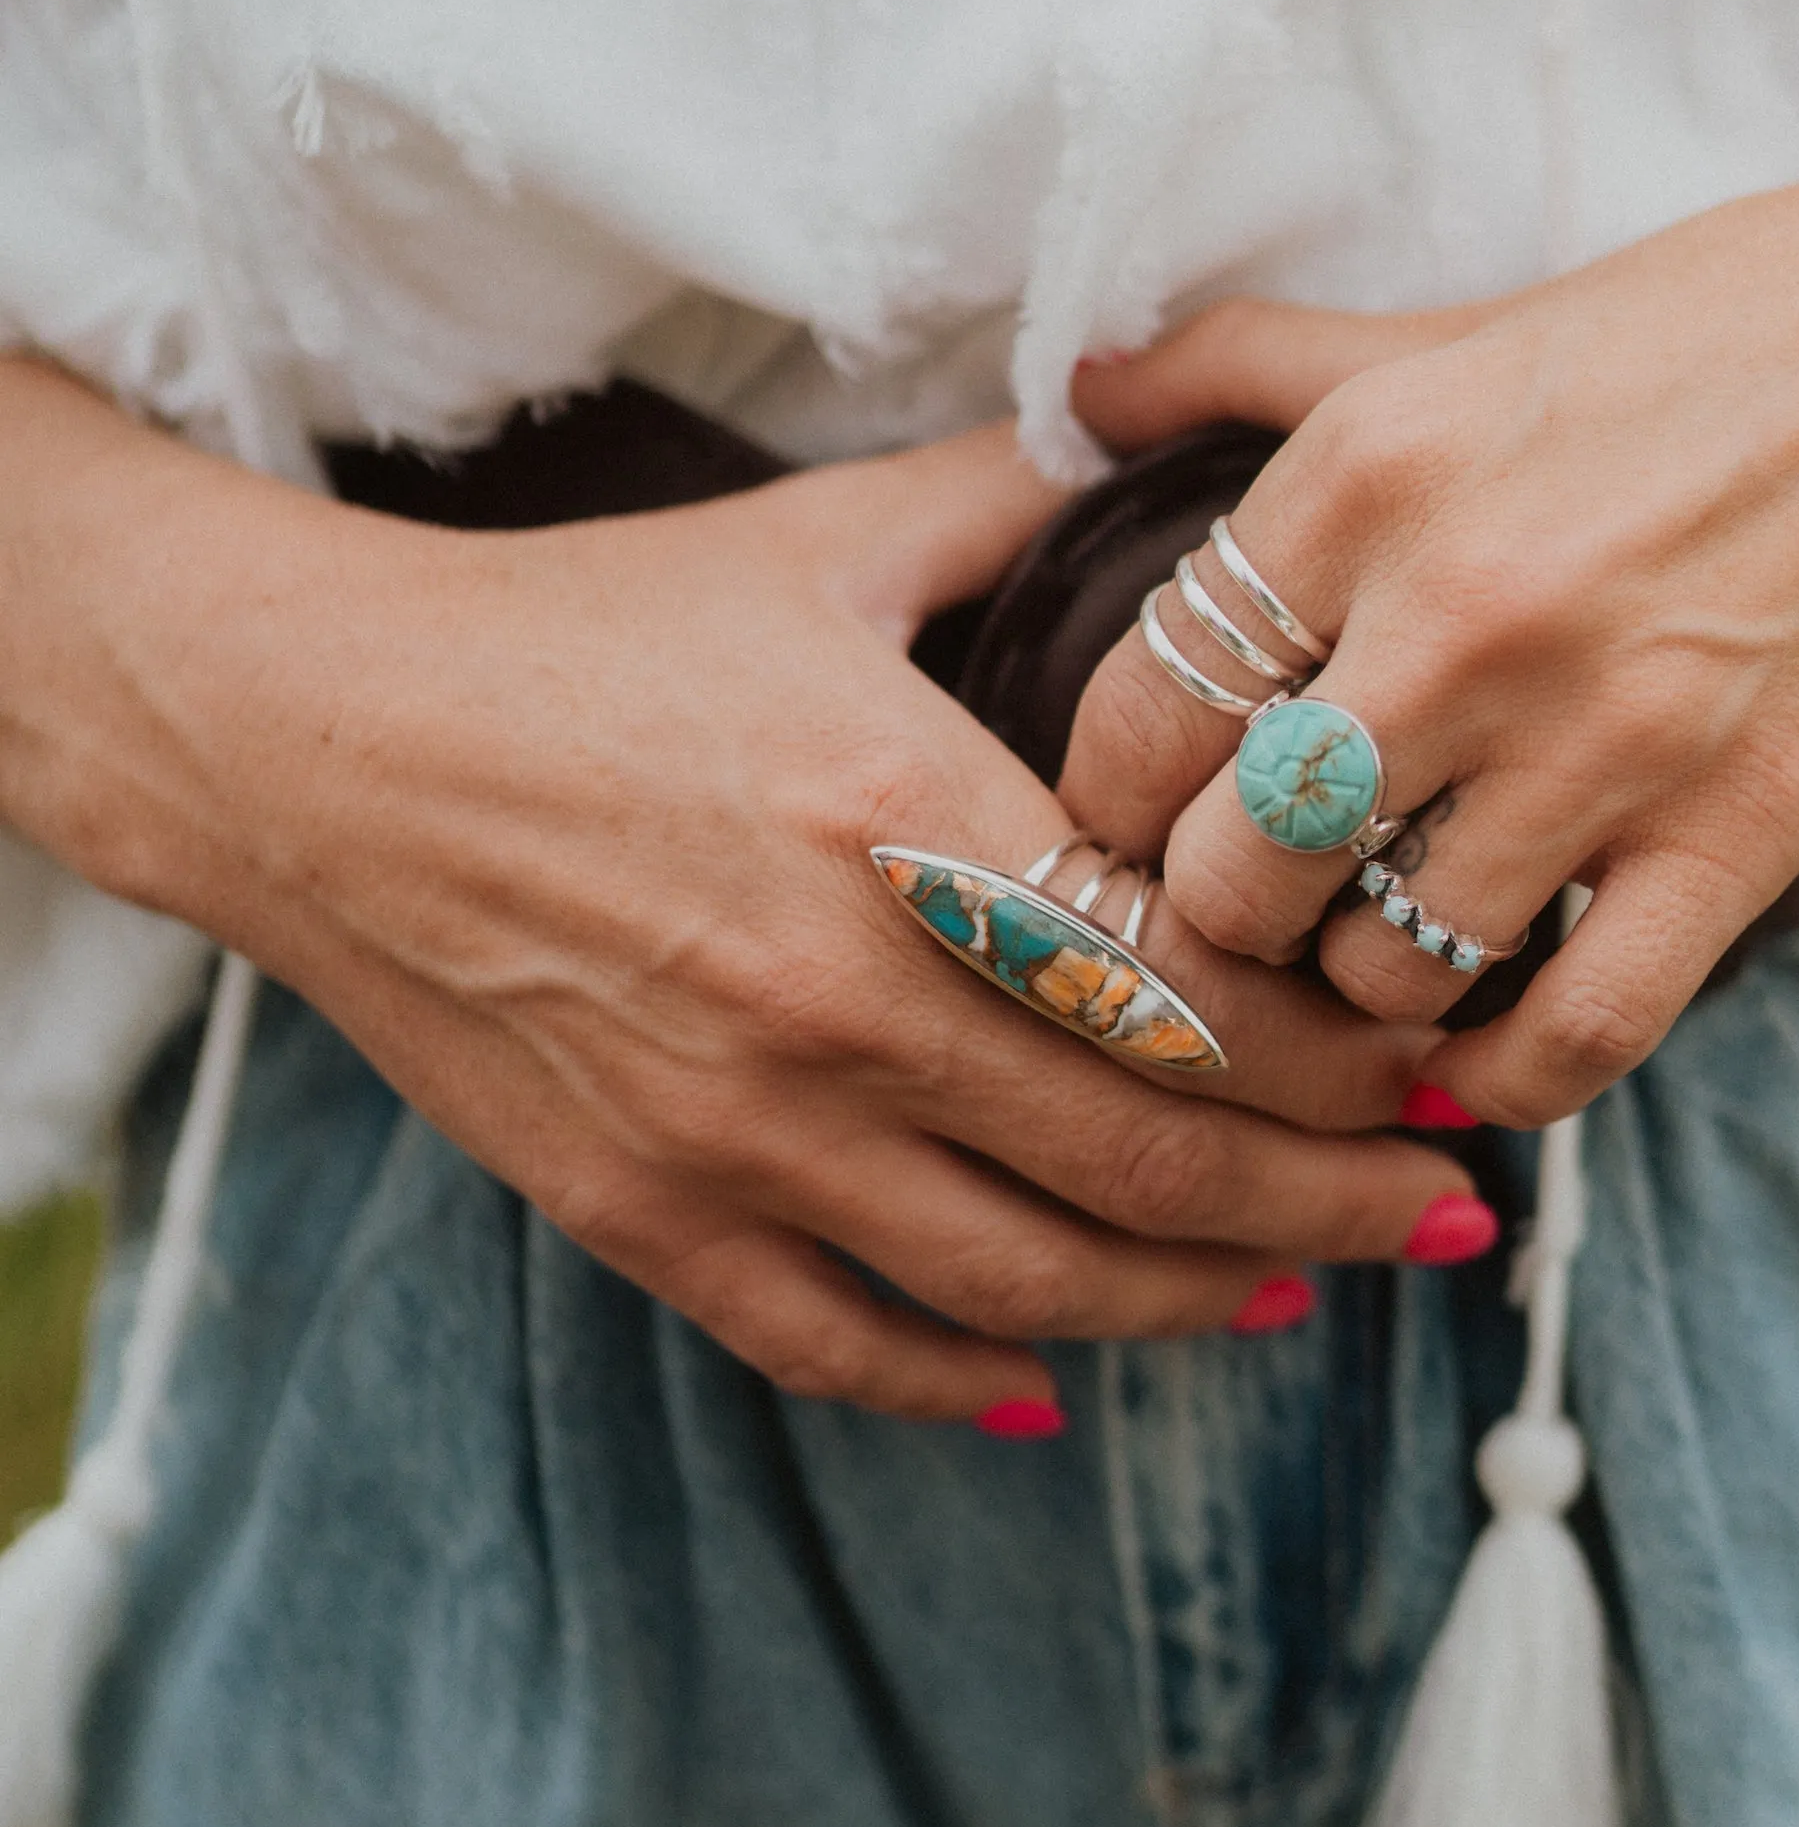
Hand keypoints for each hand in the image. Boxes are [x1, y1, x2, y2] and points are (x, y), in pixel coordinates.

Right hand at [0, 378, 1482, 1421]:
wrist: (320, 747)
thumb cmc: (582, 631)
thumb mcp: (817, 537)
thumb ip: (1014, 504)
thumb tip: (1174, 438)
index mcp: (907, 818)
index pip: (1195, 991)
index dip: (1348, 1057)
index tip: (1444, 1067)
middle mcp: (842, 1000)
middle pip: (1152, 1162)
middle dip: (1334, 1205)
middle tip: (1451, 1217)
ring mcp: (739, 1129)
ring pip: (1030, 1282)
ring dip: (1195, 1305)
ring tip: (1304, 1297)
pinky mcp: (644, 1212)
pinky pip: (842, 1347)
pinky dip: (967, 1388)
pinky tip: (1060, 1388)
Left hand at [1060, 0, 1798, 1126]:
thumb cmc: (1694, 334)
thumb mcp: (1447, 329)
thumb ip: (1246, 363)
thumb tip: (1074, 393)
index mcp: (1360, 477)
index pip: (1133, 723)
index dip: (1111, 814)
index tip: (1147, 833)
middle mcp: (1460, 614)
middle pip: (1233, 881)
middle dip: (1220, 927)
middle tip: (1257, 918)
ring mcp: (1606, 738)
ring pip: (1383, 977)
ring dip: (1362, 996)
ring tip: (1382, 953)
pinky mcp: (1742, 833)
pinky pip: (1570, 1039)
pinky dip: (1506, 1077)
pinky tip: (1490, 1041)